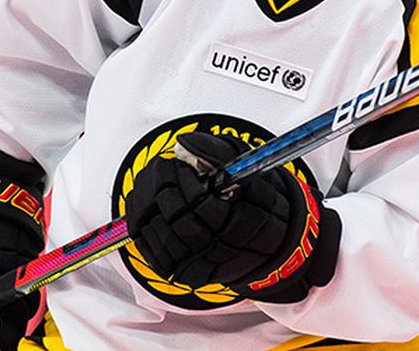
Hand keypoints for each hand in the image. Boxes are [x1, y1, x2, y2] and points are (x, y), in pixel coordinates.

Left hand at [125, 132, 340, 302]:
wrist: (272, 243)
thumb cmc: (261, 202)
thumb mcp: (250, 169)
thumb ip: (217, 153)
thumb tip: (184, 143)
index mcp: (243, 223)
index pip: (201, 203)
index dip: (186, 179)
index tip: (181, 163)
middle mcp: (223, 251)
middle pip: (179, 222)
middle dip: (165, 190)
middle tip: (164, 171)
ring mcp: (203, 267)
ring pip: (164, 238)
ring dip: (153, 208)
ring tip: (157, 187)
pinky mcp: (187, 276)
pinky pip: (156, 255)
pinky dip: (146, 230)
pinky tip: (149, 210)